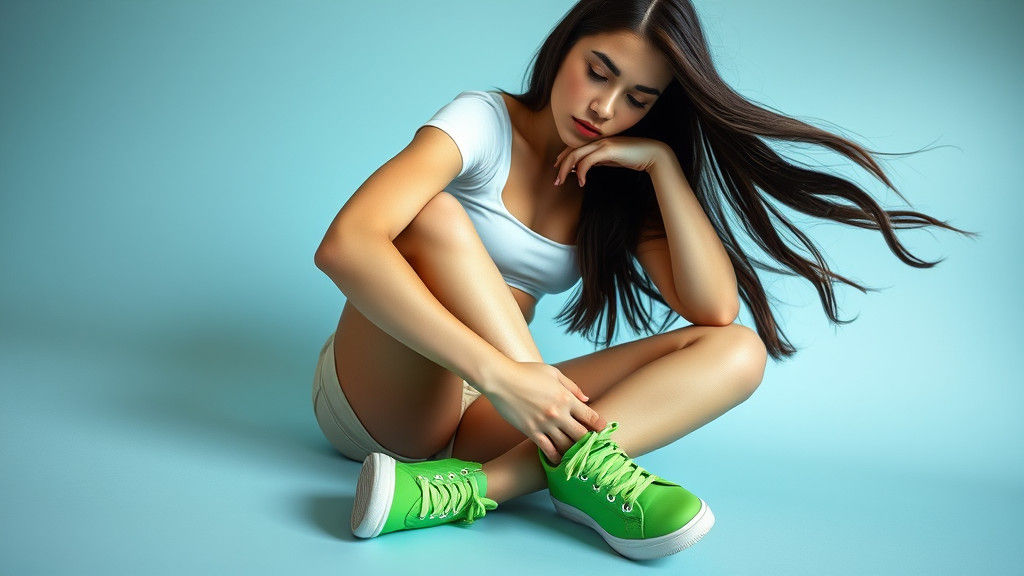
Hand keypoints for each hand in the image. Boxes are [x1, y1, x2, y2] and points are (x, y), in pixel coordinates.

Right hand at [483, 361, 606, 464]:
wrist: (501, 379)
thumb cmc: (526, 372)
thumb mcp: (553, 373)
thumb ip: (572, 387)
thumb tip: (586, 399)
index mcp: (566, 397)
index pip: (590, 416)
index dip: (600, 426)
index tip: (604, 431)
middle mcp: (558, 413)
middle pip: (581, 435)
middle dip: (589, 442)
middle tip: (593, 447)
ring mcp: (544, 424)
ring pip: (565, 445)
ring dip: (573, 451)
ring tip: (578, 456)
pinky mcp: (531, 431)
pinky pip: (547, 449)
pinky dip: (555, 456)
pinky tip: (559, 460)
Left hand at [553, 137, 667, 186]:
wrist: (652, 153)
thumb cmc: (632, 157)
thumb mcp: (610, 159)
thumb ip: (596, 161)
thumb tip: (581, 167)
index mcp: (598, 141)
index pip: (574, 147)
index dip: (563, 157)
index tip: (558, 170)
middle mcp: (598, 140)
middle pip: (571, 151)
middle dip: (560, 166)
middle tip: (556, 181)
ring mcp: (602, 144)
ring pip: (575, 155)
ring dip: (565, 170)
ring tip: (562, 182)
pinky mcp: (608, 150)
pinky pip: (587, 161)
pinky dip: (581, 171)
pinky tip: (582, 182)